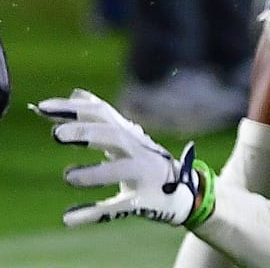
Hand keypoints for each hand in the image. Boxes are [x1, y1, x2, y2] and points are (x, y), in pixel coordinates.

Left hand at [31, 89, 205, 226]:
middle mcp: (137, 150)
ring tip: (69, 176)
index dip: (73, 109)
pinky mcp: (142, 201)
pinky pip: (117, 207)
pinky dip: (94, 213)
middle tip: (56, 135)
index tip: (43, 108)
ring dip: (94, 173)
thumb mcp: (126, 135)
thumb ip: (101, 117)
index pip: (101, 113)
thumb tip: (76, 93)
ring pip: (120, 170)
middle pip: (113, 136)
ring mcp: (142, 176)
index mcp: (128, 134)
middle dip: (86, 133)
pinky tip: (70, 218)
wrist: (183, 191)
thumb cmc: (146, 161)